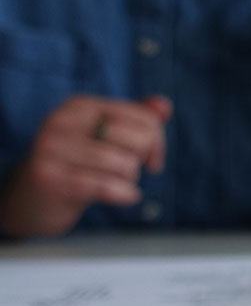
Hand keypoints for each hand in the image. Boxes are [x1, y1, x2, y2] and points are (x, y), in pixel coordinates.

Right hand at [0, 95, 170, 237]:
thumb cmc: (76, 167)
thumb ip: (136, 121)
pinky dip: (125, 195)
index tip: (151, 160)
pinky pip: (107, 186)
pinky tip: (124, 197)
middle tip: (128, 172)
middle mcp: (62, 121)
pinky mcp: (51, 178)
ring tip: (113, 183)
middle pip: (139, 139)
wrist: (30, 199)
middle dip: (142, 161)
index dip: (157, 143)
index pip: (144, 118)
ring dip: (128, 181)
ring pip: (124, 165)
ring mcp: (52, 149)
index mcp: (80, 106)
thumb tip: (164, 106)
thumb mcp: (104, 140)